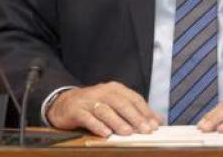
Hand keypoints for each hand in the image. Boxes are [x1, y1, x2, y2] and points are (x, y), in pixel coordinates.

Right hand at [46, 81, 161, 136]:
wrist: (64, 103)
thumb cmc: (95, 105)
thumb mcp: (115, 104)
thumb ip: (135, 111)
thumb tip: (157, 121)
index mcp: (115, 89)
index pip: (133, 98)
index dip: (145, 111)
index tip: (154, 125)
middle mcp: (102, 92)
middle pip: (121, 103)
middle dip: (134, 117)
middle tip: (145, 130)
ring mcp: (88, 100)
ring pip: (105, 110)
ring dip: (117, 122)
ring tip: (127, 132)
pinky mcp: (76, 110)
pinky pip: (88, 118)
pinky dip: (97, 125)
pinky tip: (105, 134)